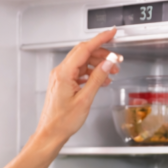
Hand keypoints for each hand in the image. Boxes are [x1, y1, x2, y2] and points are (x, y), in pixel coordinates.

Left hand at [35, 28, 119, 150]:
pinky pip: (79, 72)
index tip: (111, 33)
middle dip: (102, 54)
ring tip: (112, 72)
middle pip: (84, 53)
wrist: (51, 133)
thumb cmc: (63, 121)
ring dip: (98, 65)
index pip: (85, 49)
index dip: (100, 39)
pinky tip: (100, 79)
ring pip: (82, 63)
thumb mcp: (85, 99)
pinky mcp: (62, 84)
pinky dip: (91, 73)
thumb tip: (108, 63)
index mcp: (64, 73)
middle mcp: (60, 72)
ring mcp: (60, 78)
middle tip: (117, 59)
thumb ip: (97, 78)